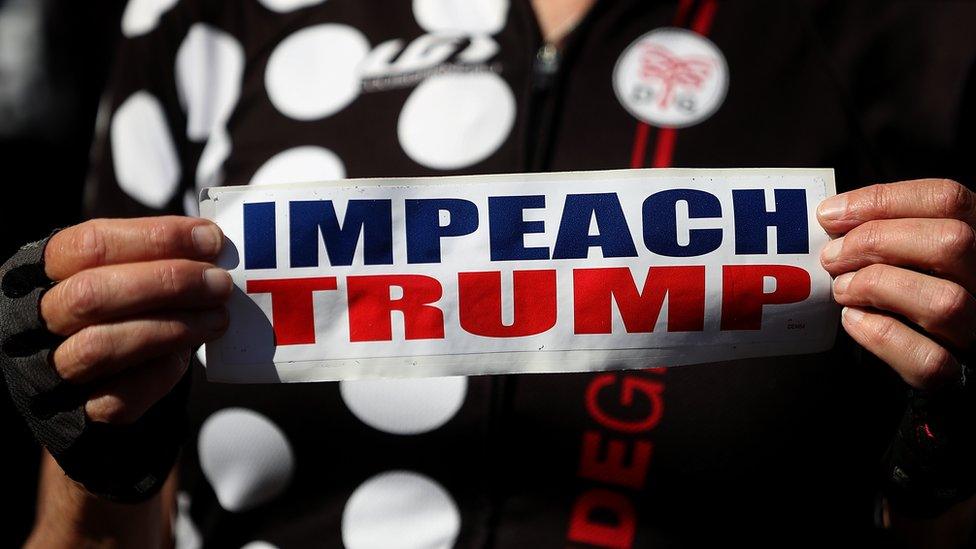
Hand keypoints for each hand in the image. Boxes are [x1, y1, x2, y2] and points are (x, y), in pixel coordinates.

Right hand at [39, 216, 231, 422]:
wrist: (99, 388)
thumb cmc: (117, 315)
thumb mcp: (123, 275)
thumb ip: (153, 259)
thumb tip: (211, 245)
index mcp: (38, 273)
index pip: (91, 244)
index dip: (156, 237)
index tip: (210, 239)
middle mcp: (31, 322)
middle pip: (91, 294)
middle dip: (167, 282)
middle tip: (219, 282)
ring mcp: (48, 372)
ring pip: (101, 346)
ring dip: (172, 327)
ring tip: (218, 317)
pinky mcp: (75, 417)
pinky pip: (120, 397)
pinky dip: (162, 372)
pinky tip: (188, 354)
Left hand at [818, 178, 975, 389]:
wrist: (945, 365)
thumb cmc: (915, 292)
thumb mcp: (915, 251)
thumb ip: (892, 230)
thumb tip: (834, 216)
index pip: (947, 200)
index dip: (883, 200)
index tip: (830, 214)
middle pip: (952, 242)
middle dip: (876, 242)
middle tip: (832, 256)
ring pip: (943, 302)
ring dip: (877, 288)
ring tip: (842, 288)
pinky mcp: (961, 375)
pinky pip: (928, 360)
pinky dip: (881, 337)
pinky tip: (853, 320)